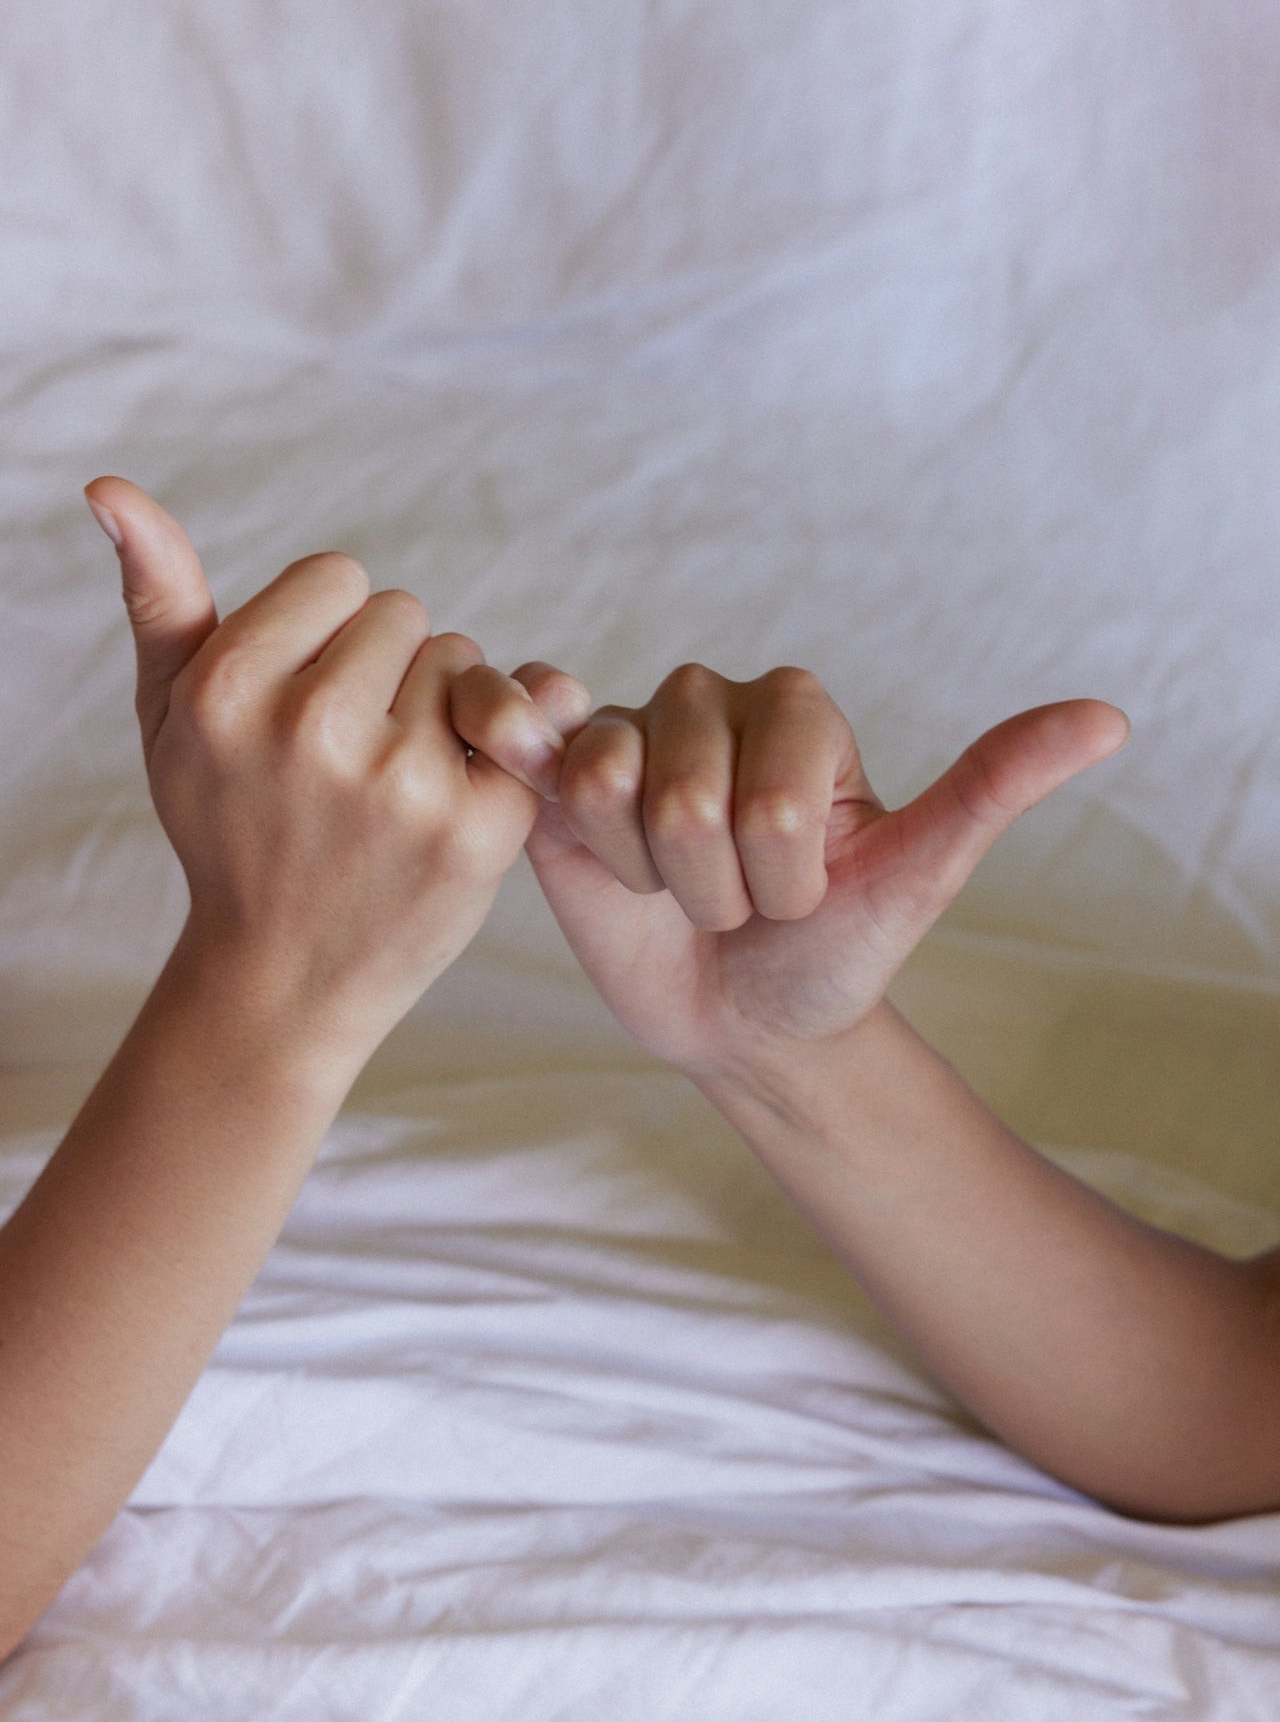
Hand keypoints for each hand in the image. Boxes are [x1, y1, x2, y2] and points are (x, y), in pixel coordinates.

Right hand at [85, 476, 565, 1077]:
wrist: (284, 977)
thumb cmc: (228, 829)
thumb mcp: (168, 717)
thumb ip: (159, 598)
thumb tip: (110, 487)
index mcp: (230, 687)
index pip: (339, 576)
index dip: (329, 634)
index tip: (307, 701)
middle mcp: (312, 729)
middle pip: (406, 615)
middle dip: (388, 670)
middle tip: (353, 754)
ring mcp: (400, 784)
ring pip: (463, 663)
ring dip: (442, 710)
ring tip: (393, 785)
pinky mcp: (475, 830)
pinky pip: (519, 723)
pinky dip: (496, 754)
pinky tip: (450, 803)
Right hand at [504, 660, 1129, 1075]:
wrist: (746, 1019)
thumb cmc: (835, 950)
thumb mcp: (918, 874)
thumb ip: (994, 787)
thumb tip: (1111, 719)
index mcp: (798, 708)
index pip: (771, 799)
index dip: (780, 881)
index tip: (801, 896)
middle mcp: (707, 702)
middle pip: (684, 797)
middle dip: (714, 889)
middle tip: (732, 903)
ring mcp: (627, 735)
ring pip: (607, 784)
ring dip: (644, 879)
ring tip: (672, 890)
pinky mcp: (556, 776)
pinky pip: (529, 742)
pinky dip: (525, 759)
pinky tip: (544, 786)